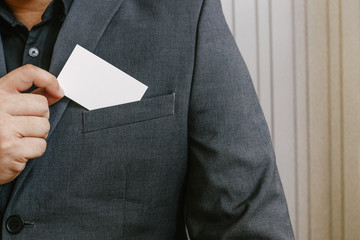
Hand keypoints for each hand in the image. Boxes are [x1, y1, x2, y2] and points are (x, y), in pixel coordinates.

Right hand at [0, 64, 63, 184]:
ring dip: (37, 136)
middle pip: (42, 106)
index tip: (57, 91)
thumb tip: (56, 92)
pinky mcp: (11, 149)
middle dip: (40, 118)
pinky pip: (40, 146)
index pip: (28, 73)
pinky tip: (18, 151)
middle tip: (24, 127)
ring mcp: (4, 129)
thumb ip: (27, 99)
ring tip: (19, 139)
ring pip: (44, 126)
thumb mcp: (4, 109)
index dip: (48, 79)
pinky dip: (33, 151)